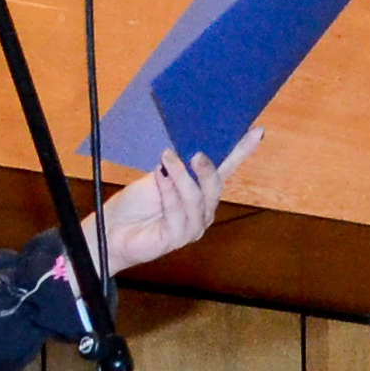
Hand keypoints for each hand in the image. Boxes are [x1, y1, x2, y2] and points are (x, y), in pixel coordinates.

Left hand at [93, 130, 260, 276]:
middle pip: (215, 187)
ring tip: (166, 158)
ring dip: (181, 177)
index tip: (257, 131)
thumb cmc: (136, 203)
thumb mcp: (159, 175)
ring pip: (196, 199)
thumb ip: (178, 163)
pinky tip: (159, 178)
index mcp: (203, 193)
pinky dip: (169, 192)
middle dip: (207, 169)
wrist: (112, 228)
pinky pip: (177, 212)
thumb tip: (191, 143)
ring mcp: (192, 228)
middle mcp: (203, 211)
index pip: (226, 170)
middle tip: (194, 153)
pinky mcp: (176, 239)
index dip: (241, 151)